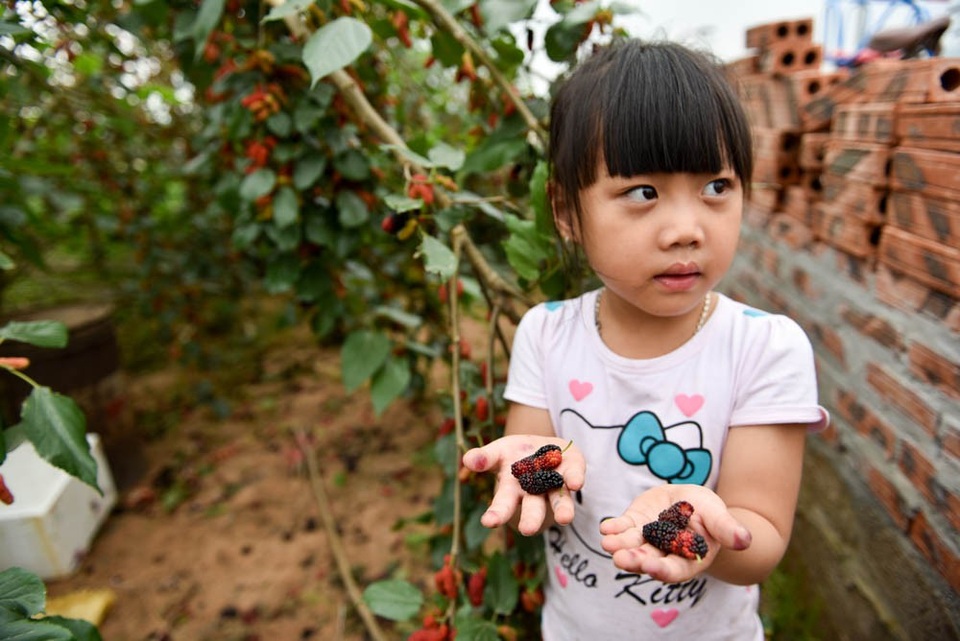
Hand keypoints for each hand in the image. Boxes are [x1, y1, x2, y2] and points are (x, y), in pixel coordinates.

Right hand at [462, 435, 584, 535]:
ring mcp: (555, 484)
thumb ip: (484, 457)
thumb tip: (467, 460)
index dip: (496, 514)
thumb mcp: (497, 452)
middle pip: (532, 510)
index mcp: (512, 490)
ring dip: (562, 509)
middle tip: (528, 530)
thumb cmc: (516, 454)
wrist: (545, 447)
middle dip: (530, 520)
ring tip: (564, 519)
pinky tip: (576, 483)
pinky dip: (575, 478)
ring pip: (558, 500)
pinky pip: (574, 474)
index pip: (502, 504)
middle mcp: (534, 494)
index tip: (488, 523)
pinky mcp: (573, 469)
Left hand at [599, 485, 751, 583]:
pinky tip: (606, 527)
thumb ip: (727, 529)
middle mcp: (663, 554)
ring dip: (618, 546)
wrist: (691, 499)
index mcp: (687, 559)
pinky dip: (614, 528)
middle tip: (619, 558)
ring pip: (631, 547)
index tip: (650, 567)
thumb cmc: (710, 512)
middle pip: (648, 561)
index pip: (674, 570)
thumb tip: (745, 540)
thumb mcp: (719, 516)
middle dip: (634, 560)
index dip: (663, 570)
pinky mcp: (635, 524)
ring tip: (607, 543)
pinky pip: (622, 528)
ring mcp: (647, 540)